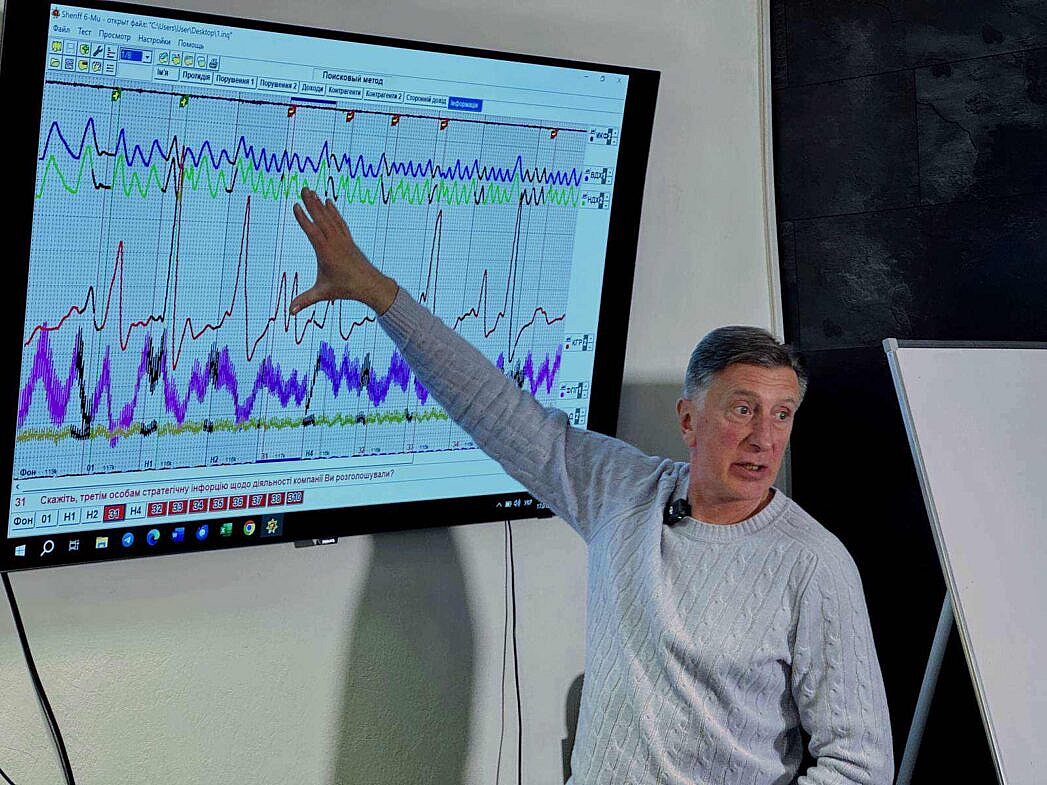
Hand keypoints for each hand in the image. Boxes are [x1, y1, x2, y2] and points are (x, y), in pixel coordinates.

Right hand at [289, 187, 397, 314]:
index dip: (304, 219)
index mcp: (326, 252)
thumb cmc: (346, 289)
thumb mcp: (323, 294)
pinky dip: (333, 211)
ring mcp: (343, 239)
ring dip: (320, 204)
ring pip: (330, 218)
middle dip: (311, 203)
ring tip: (311, 191)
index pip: (312, 232)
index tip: (296, 205)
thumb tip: (289, 312)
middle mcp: (335, 242)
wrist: (370, 285)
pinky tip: (328, 201)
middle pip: (321, 219)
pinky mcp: (348, 240)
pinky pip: (339, 222)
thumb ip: (305, 301)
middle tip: (303, 188)